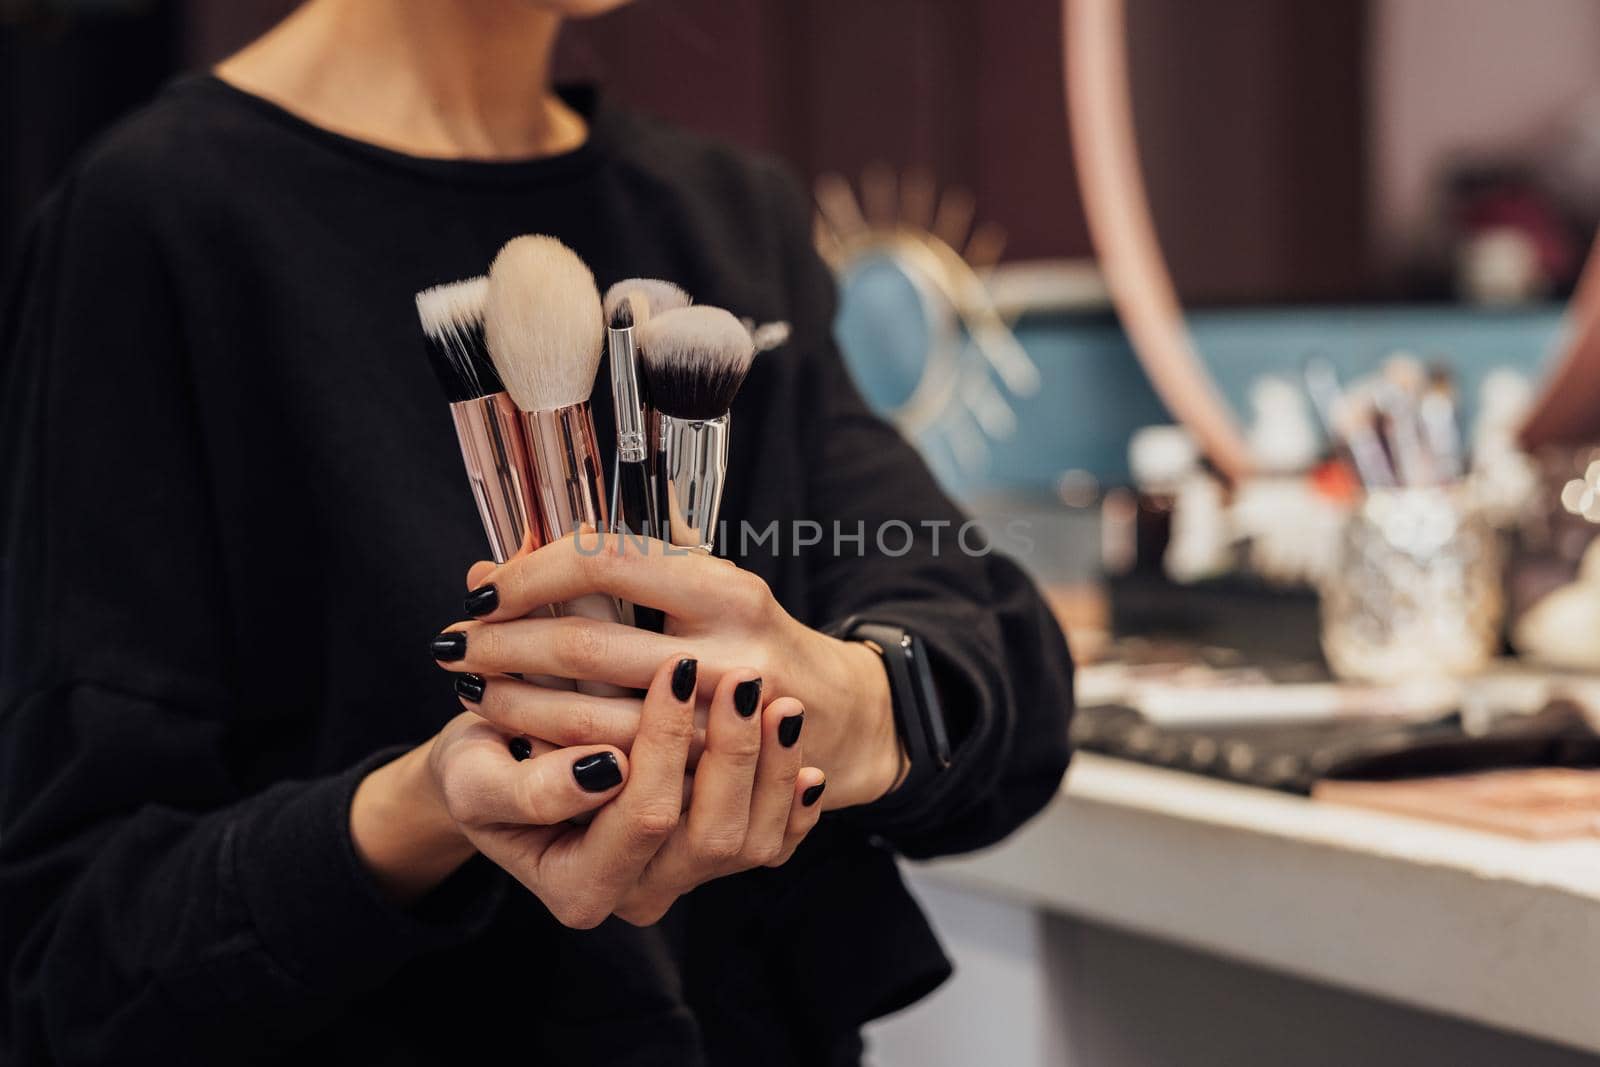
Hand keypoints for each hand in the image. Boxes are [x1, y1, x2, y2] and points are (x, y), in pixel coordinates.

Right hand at [357, 653, 823, 924]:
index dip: (661, 745)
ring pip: (751, 842)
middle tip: (741, 675)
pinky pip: (772, 843)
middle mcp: (636, 896)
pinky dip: (793, 802)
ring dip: (771, 770)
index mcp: (577, 888)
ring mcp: (679, 879)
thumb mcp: (474, 777)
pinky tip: (806, 756)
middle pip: (709, 837)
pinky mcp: (709, 858)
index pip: (642, 818)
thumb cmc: (480, 769)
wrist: (497, 776)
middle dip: (732, 753)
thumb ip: (525, 787)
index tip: (673, 669)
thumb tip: (603, 769)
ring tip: (779, 701)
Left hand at [438, 533, 901, 809]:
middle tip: (453, 645)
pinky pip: (618, 769)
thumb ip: (627, 557)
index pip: (605, 562)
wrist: (839, 714)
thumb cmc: (752, 634)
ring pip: (591, 719)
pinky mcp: (710, 783)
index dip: (533, 573)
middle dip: (505, 645)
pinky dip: (556, 750)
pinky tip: (518, 735)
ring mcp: (723, 728)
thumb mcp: (707, 580)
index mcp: (725, 589)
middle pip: (585, 645)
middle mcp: (732, 653)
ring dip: (516, 704)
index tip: (485, 588)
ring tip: (472, 691)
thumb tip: (518, 541)